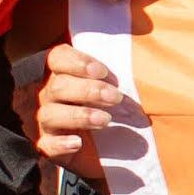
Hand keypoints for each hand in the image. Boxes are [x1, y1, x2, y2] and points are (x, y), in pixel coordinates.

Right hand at [29, 51, 134, 173]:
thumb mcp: (116, 89)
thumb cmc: (111, 111)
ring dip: (79, 115)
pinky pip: (45, 145)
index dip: (77, 62)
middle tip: (116, 98)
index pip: (57, 58)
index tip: (103, 72)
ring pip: (50, 114)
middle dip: (88, 90)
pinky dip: (60, 143)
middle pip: (58, 85)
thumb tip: (148, 43)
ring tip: (105, 120)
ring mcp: (46, 122)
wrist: (109, 151)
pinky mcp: (47, 147)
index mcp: (64, 74)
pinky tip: (77, 143)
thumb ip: (121, 71)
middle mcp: (50, 95)